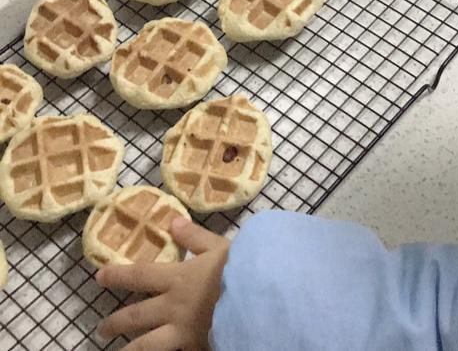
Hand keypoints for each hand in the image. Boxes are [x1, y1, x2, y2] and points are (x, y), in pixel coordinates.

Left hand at [96, 218, 229, 350]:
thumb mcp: (219, 245)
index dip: (117, 276)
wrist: (257, 299)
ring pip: (145, 346)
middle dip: (115, 322)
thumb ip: (195, 236)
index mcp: (177, 278)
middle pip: (136, 316)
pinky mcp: (195, 347)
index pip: (140, 275)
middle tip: (100, 329)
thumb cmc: (240, 269)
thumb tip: (172, 221)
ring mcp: (182, 332)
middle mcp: (173, 307)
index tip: (98, 277)